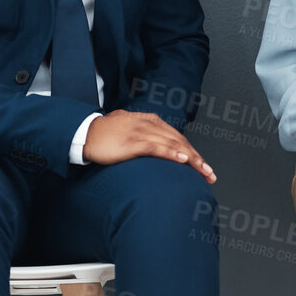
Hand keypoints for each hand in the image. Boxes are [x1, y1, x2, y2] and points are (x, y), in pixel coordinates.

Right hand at [82, 110, 216, 182]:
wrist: (85, 132)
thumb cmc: (105, 133)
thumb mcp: (131, 130)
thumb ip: (145, 135)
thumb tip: (156, 147)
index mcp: (151, 121)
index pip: (178, 138)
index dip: (194, 153)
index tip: (204, 168)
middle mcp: (150, 124)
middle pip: (180, 142)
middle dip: (198, 159)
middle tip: (210, 174)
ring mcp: (142, 132)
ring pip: (173, 145)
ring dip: (191, 159)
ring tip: (203, 171)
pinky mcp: (132, 142)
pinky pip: (156, 147)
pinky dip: (171, 153)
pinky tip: (183, 160)